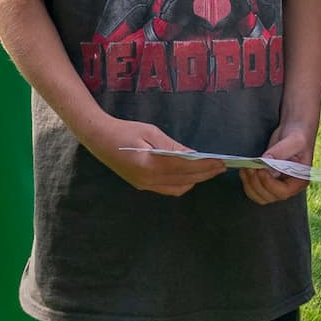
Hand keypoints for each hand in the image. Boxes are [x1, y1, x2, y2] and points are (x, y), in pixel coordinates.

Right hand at [86, 114, 224, 196]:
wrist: (99, 139)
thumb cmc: (125, 130)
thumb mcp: (150, 132)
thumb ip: (172, 146)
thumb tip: (194, 154)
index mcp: (149, 164)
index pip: (185, 168)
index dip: (205, 166)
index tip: (221, 162)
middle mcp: (147, 179)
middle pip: (184, 180)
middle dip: (205, 174)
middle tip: (221, 167)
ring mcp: (144, 185)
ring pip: (178, 188)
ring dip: (195, 180)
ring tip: (209, 169)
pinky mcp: (143, 186)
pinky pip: (168, 189)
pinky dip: (183, 183)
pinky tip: (190, 174)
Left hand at [239, 121, 315, 205]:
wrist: (293, 129)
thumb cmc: (297, 134)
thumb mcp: (294, 141)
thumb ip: (281, 152)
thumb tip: (266, 161)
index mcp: (299, 181)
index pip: (283, 192)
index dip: (269, 184)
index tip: (261, 170)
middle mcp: (289, 187)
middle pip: (269, 197)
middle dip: (257, 183)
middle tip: (251, 167)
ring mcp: (277, 185)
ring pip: (260, 196)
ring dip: (250, 184)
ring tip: (246, 167)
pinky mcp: (267, 180)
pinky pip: (255, 190)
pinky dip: (247, 182)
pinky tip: (244, 170)